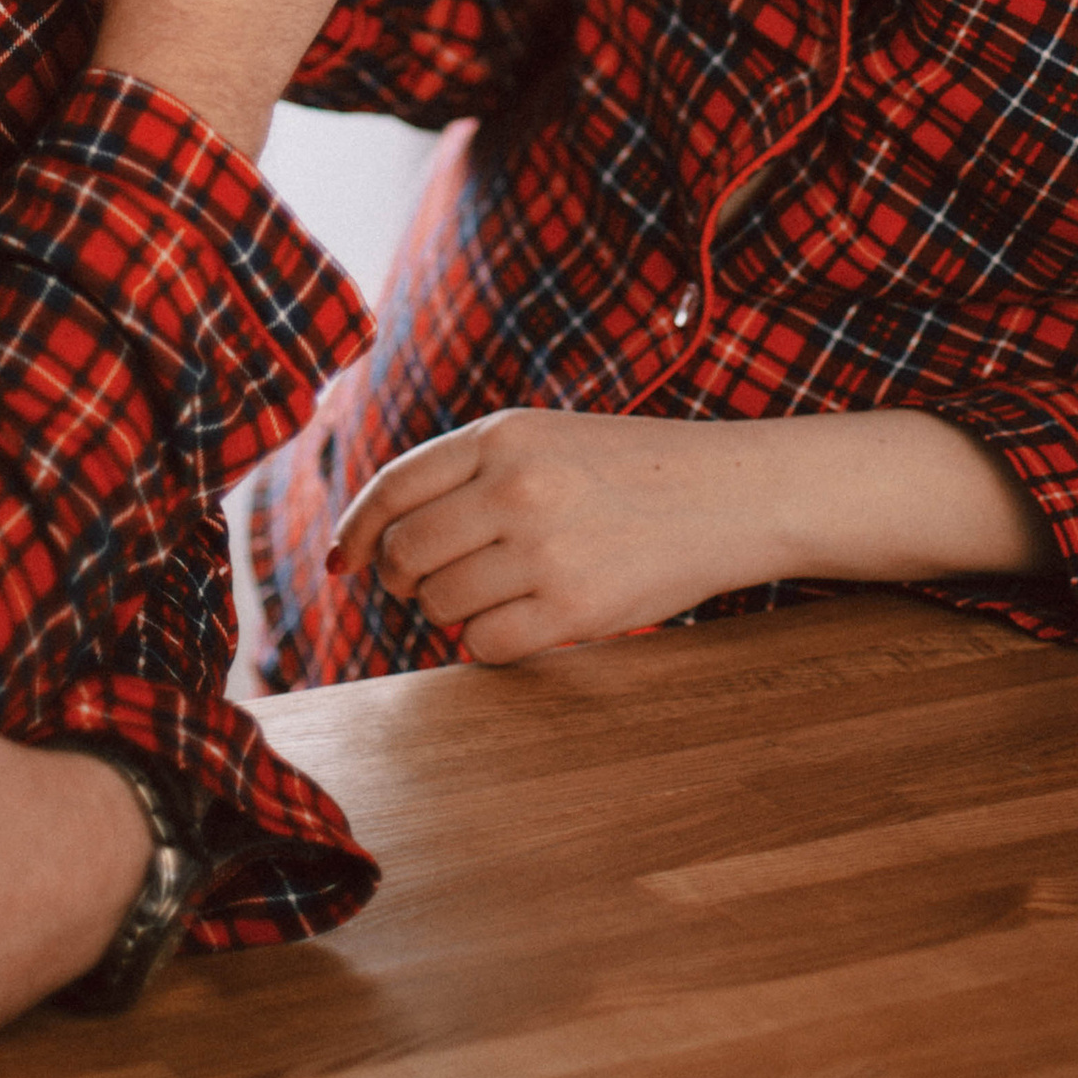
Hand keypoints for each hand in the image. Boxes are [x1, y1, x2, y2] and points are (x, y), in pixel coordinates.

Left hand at [332, 411, 778, 660]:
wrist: (731, 494)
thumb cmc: (631, 470)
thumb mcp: (545, 438)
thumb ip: (470, 472)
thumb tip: (378, 537)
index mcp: (503, 434)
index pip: (394, 487)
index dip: (359, 528)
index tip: (346, 557)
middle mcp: (516, 486)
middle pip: (405, 552)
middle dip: (398, 580)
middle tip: (416, 589)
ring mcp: (545, 548)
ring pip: (441, 603)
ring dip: (448, 612)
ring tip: (488, 596)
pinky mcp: (575, 607)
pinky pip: (485, 643)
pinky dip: (487, 641)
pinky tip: (518, 621)